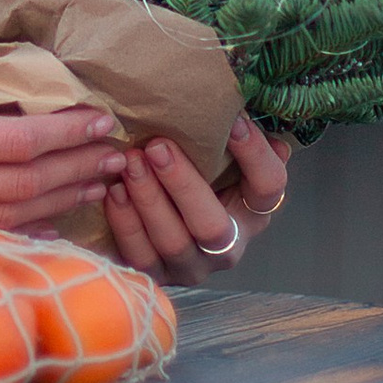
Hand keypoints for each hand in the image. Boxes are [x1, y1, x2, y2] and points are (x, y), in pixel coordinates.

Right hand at [0, 13, 125, 235]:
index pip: (15, 142)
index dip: (65, 134)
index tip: (100, 122)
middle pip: (24, 182)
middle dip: (76, 168)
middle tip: (115, 156)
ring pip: (11, 215)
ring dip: (60, 200)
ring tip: (97, 184)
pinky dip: (23, 235)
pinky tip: (53, 229)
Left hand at [103, 113, 293, 291]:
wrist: (162, 216)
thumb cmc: (197, 172)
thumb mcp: (220, 156)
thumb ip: (234, 135)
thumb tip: (241, 106)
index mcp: (253, 211)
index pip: (269, 187)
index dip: (254, 155)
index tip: (234, 120)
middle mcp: (229, 246)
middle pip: (213, 225)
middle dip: (182, 184)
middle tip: (157, 145)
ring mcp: (192, 266)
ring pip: (173, 241)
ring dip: (149, 199)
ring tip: (130, 162)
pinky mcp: (158, 276)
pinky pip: (140, 256)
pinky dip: (125, 222)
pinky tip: (114, 190)